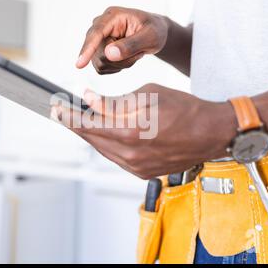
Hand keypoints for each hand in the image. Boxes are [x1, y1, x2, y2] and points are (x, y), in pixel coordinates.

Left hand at [51, 84, 235, 178]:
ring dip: (91, 135)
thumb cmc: (185, 109)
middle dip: (76, 125)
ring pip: (102, 150)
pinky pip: (115, 157)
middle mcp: (130, 154)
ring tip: (82, 121)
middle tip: (63, 113)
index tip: (56, 109)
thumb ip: (115, 102)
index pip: (88, 125)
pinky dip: (107, 144)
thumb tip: (90, 100)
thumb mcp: (148, 95)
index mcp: (131, 132)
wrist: (211, 133)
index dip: (68, 116)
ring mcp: (136, 166)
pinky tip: (105, 133)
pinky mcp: (142, 172)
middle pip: (91, 139)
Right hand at [76, 7, 169, 73]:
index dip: (87, 49)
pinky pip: (102, 68)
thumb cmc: (155, 31)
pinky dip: (116, 68)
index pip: (95, 33)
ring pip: (100, 63)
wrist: (155, 33)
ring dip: (120, 65)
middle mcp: (101, 25)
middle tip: (139, 54)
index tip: (79, 65)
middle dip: (119, 60)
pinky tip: (127, 58)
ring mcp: (98, 38)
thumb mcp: (150, 37)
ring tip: (134, 54)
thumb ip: (131, 45)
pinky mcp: (98, 49)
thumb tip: (109, 54)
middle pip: (98, 53)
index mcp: (112, 16)